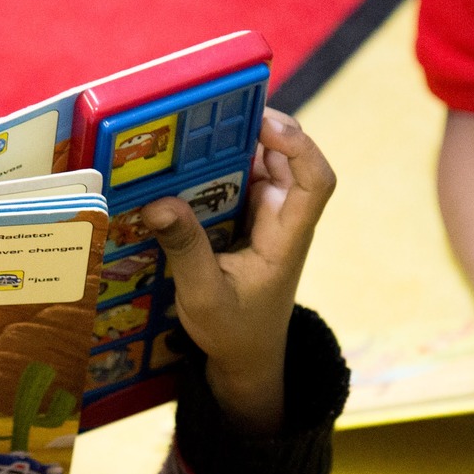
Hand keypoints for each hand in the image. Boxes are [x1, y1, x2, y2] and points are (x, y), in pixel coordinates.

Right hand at [143, 109, 334, 432]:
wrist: (245, 358)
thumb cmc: (234, 332)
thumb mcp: (203, 296)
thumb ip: (185, 250)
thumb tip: (157, 203)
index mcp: (287, 237)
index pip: (315, 182)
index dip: (300, 147)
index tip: (266, 126)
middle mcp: (281, 219)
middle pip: (283, 160)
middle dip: (252, 132)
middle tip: (207, 115)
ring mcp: (263, 217)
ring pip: (255, 166)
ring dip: (226, 148)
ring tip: (188, 131)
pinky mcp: (242, 221)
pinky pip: (231, 184)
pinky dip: (209, 169)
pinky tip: (179, 162)